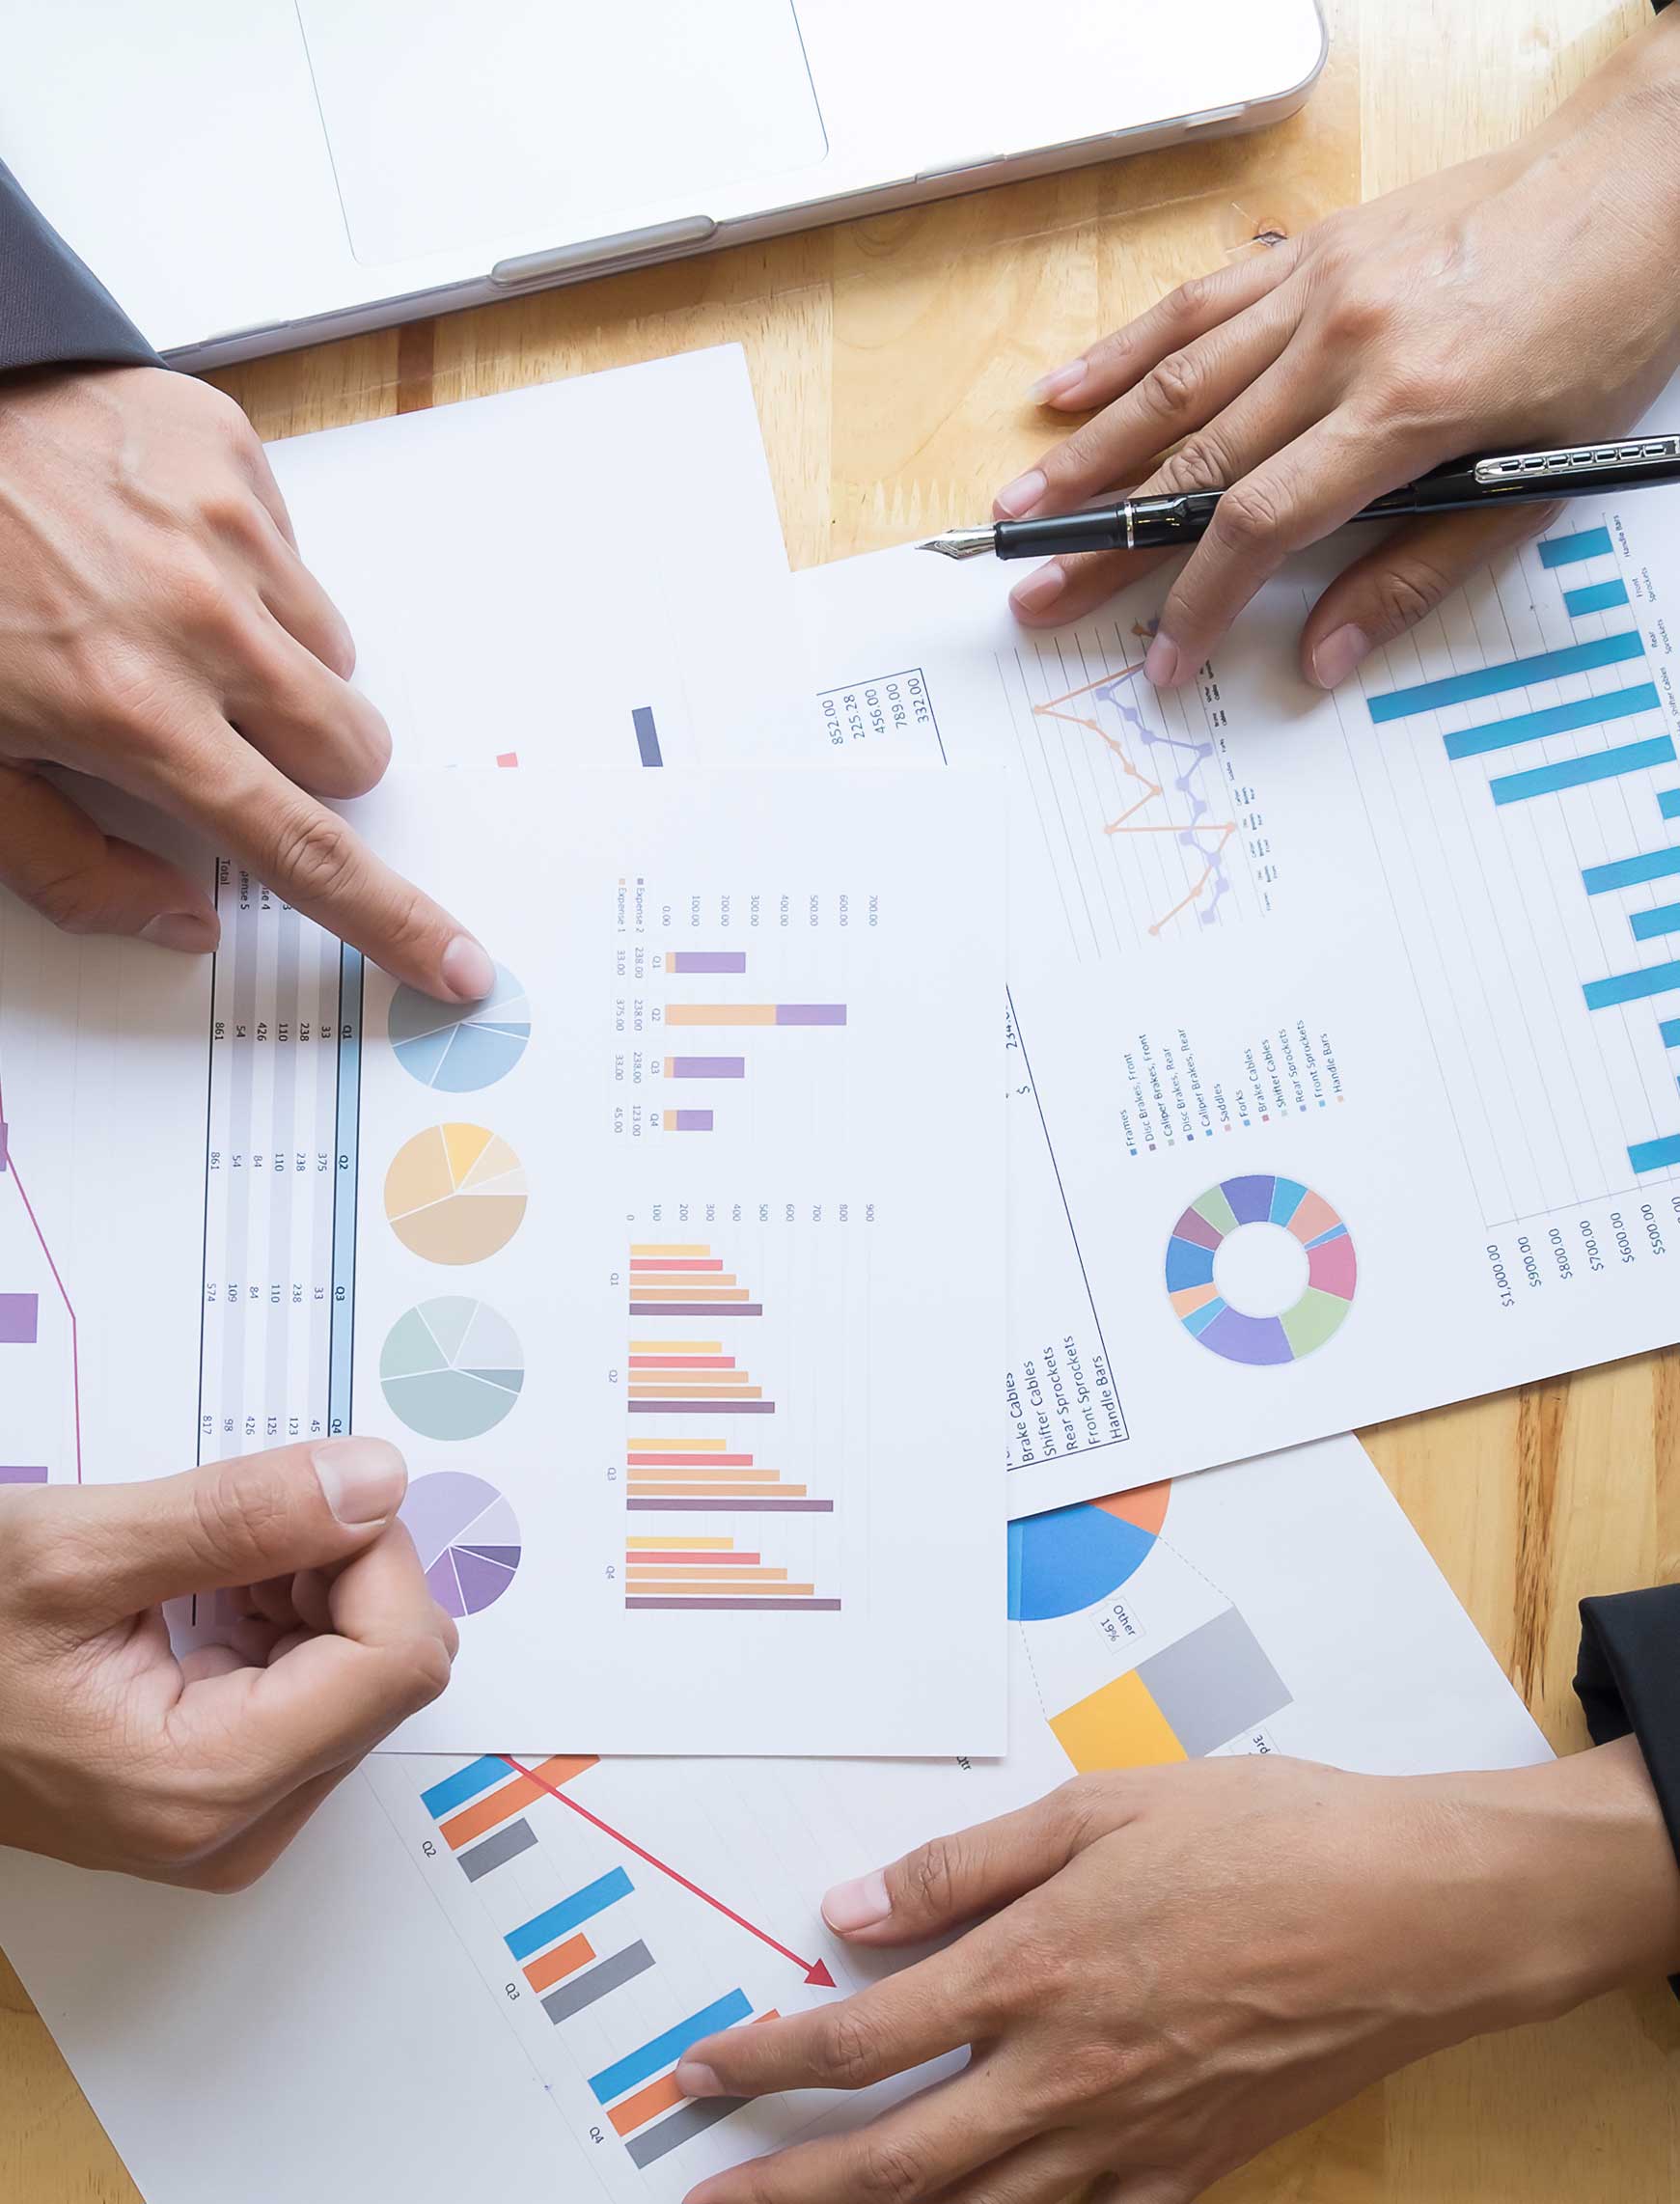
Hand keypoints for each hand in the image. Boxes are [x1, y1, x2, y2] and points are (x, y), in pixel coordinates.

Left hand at [0, 364, 493, 999]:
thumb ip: (68, 867)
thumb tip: (181, 918)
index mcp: (132, 714)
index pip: (301, 848)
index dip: (390, 919)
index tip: (457, 962)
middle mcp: (198, 621)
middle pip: (352, 750)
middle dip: (307, 764)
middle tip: (213, 732)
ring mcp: (221, 527)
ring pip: (329, 653)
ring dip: (274, 663)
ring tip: (164, 623)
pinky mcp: (224, 453)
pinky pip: (291, 550)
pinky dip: (240, 568)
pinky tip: (150, 549)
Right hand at [0, 1436, 454, 1887]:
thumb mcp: (77, 1553)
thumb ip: (241, 1516)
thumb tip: (374, 1483)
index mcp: (206, 1786)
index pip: (398, 1660)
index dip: (371, 1556)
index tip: (308, 1498)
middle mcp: (237, 1827)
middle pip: (389, 1668)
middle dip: (337, 1571)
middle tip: (234, 1530)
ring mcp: (236, 1817)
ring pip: (364, 1672)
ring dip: (306, 1590)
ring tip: (200, 1566)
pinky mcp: (229, 1791)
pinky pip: (319, 1688)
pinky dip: (281, 1618)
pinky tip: (203, 1596)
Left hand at [675, 1750, 1679, 2203]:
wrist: (1414, 1915)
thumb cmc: (1265, 1839)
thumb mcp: (1101, 1808)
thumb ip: (965, 1865)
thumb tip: (852, 1911)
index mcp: (1031, 1970)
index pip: (857, 2040)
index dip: (761, 2063)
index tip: (698, 2074)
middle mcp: (1060, 2074)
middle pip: (888, 2163)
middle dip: (781, 2191)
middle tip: (701, 2202)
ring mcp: (1126, 2140)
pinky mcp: (1188, 2174)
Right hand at [999, 9, 1679, 689]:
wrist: (1648, 183)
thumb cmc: (1607, 330)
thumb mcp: (1542, 478)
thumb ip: (1421, 571)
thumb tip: (1325, 653)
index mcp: (1405, 409)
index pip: (1260, 523)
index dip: (1199, 601)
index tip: (1162, 658)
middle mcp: (1344, 342)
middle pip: (1192, 461)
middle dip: (1103, 541)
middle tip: (1035, 591)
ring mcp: (1319, 286)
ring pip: (1175, 381)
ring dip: (1088, 453)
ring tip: (1021, 506)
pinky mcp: (1315, 250)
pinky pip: (1198, 302)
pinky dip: (1125, 350)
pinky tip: (1065, 392)